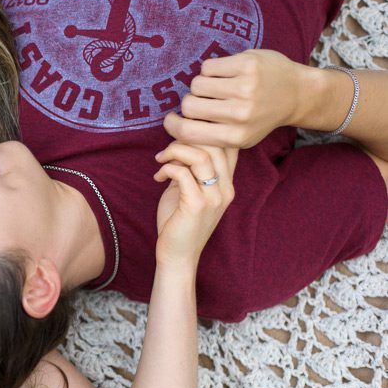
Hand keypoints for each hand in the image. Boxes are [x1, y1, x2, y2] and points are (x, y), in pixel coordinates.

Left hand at [153, 143, 237, 266]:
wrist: (177, 255)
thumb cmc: (179, 222)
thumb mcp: (188, 190)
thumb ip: (190, 169)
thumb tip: (179, 145)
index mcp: (227, 184)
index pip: (229, 146)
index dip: (207, 132)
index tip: (183, 135)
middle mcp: (226, 189)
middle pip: (216, 144)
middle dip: (187, 138)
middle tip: (167, 148)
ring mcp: (213, 197)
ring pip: (200, 156)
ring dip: (174, 151)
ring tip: (160, 159)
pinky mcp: (196, 205)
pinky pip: (182, 173)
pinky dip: (167, 168)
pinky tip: (158, 177)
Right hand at [164, 49, 305, 147]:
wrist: (298, 93)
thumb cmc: (262, 116)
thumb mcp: (241, 137)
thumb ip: (212, 136)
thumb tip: (175, 128)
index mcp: (236, 136)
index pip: (188, 133)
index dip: (172, 125)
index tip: (171, 119)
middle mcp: (240, 114)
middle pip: (189, 106)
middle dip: (190, 102)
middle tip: (202, 101)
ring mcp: (245, 87)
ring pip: (197, 84)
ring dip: (200, 85)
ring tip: (215, 86)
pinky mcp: (247, 64)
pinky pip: (208, 66)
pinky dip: (211, 69)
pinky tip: (224, 73)